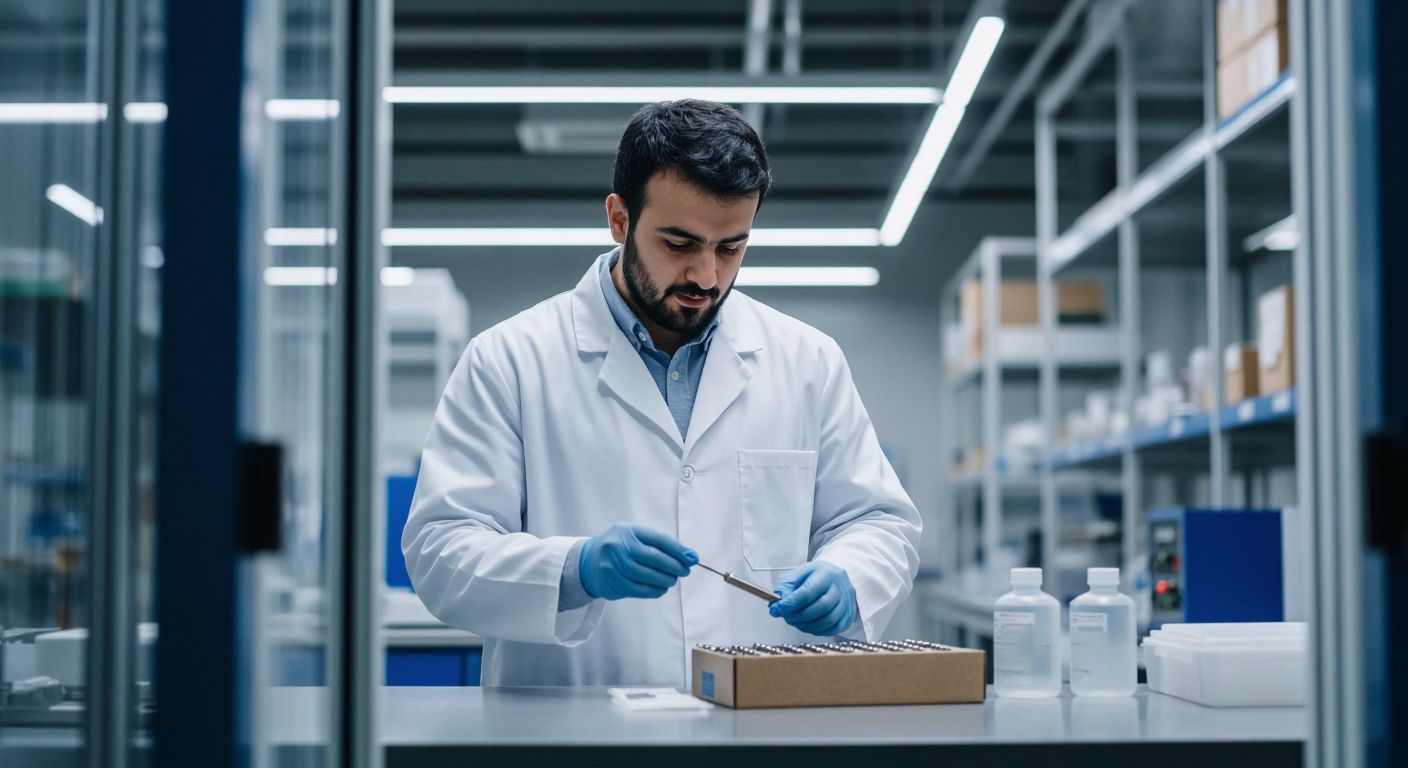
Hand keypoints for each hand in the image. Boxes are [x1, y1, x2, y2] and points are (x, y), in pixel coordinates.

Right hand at [578, 524, 697, 600]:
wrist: (587, 562)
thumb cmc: (620, 548)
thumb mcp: (635, 537)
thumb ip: (660, 544)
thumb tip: (689, 557)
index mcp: (628, 530)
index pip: (658, 538)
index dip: (678, 549)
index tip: (693, 558)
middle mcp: (618, 545)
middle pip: (653, 557)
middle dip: (674, 566)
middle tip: (685, 571)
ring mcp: (613, 564)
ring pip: (646, 575)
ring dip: (665, 580)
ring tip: (673, 580)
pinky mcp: (611, 582)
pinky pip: (638, 589)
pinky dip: (654, 590)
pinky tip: (661, 589)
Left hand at [769, 561, 858, 635]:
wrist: (834, 578)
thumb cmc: (815, 577)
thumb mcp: (798, 575)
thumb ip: (786, 588)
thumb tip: (775, 606)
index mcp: (826, 574)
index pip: (809, 591)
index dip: (791, 603)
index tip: (778, 608)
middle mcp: (840, 588)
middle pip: (821, 606)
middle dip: (799, 616)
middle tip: (787, 617)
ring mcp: (847, 603)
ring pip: (828, 620)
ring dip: (807, 625)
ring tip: (796, 622)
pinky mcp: (848, 616)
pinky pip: (834, 628)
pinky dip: (818, 631)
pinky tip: (808, 626)